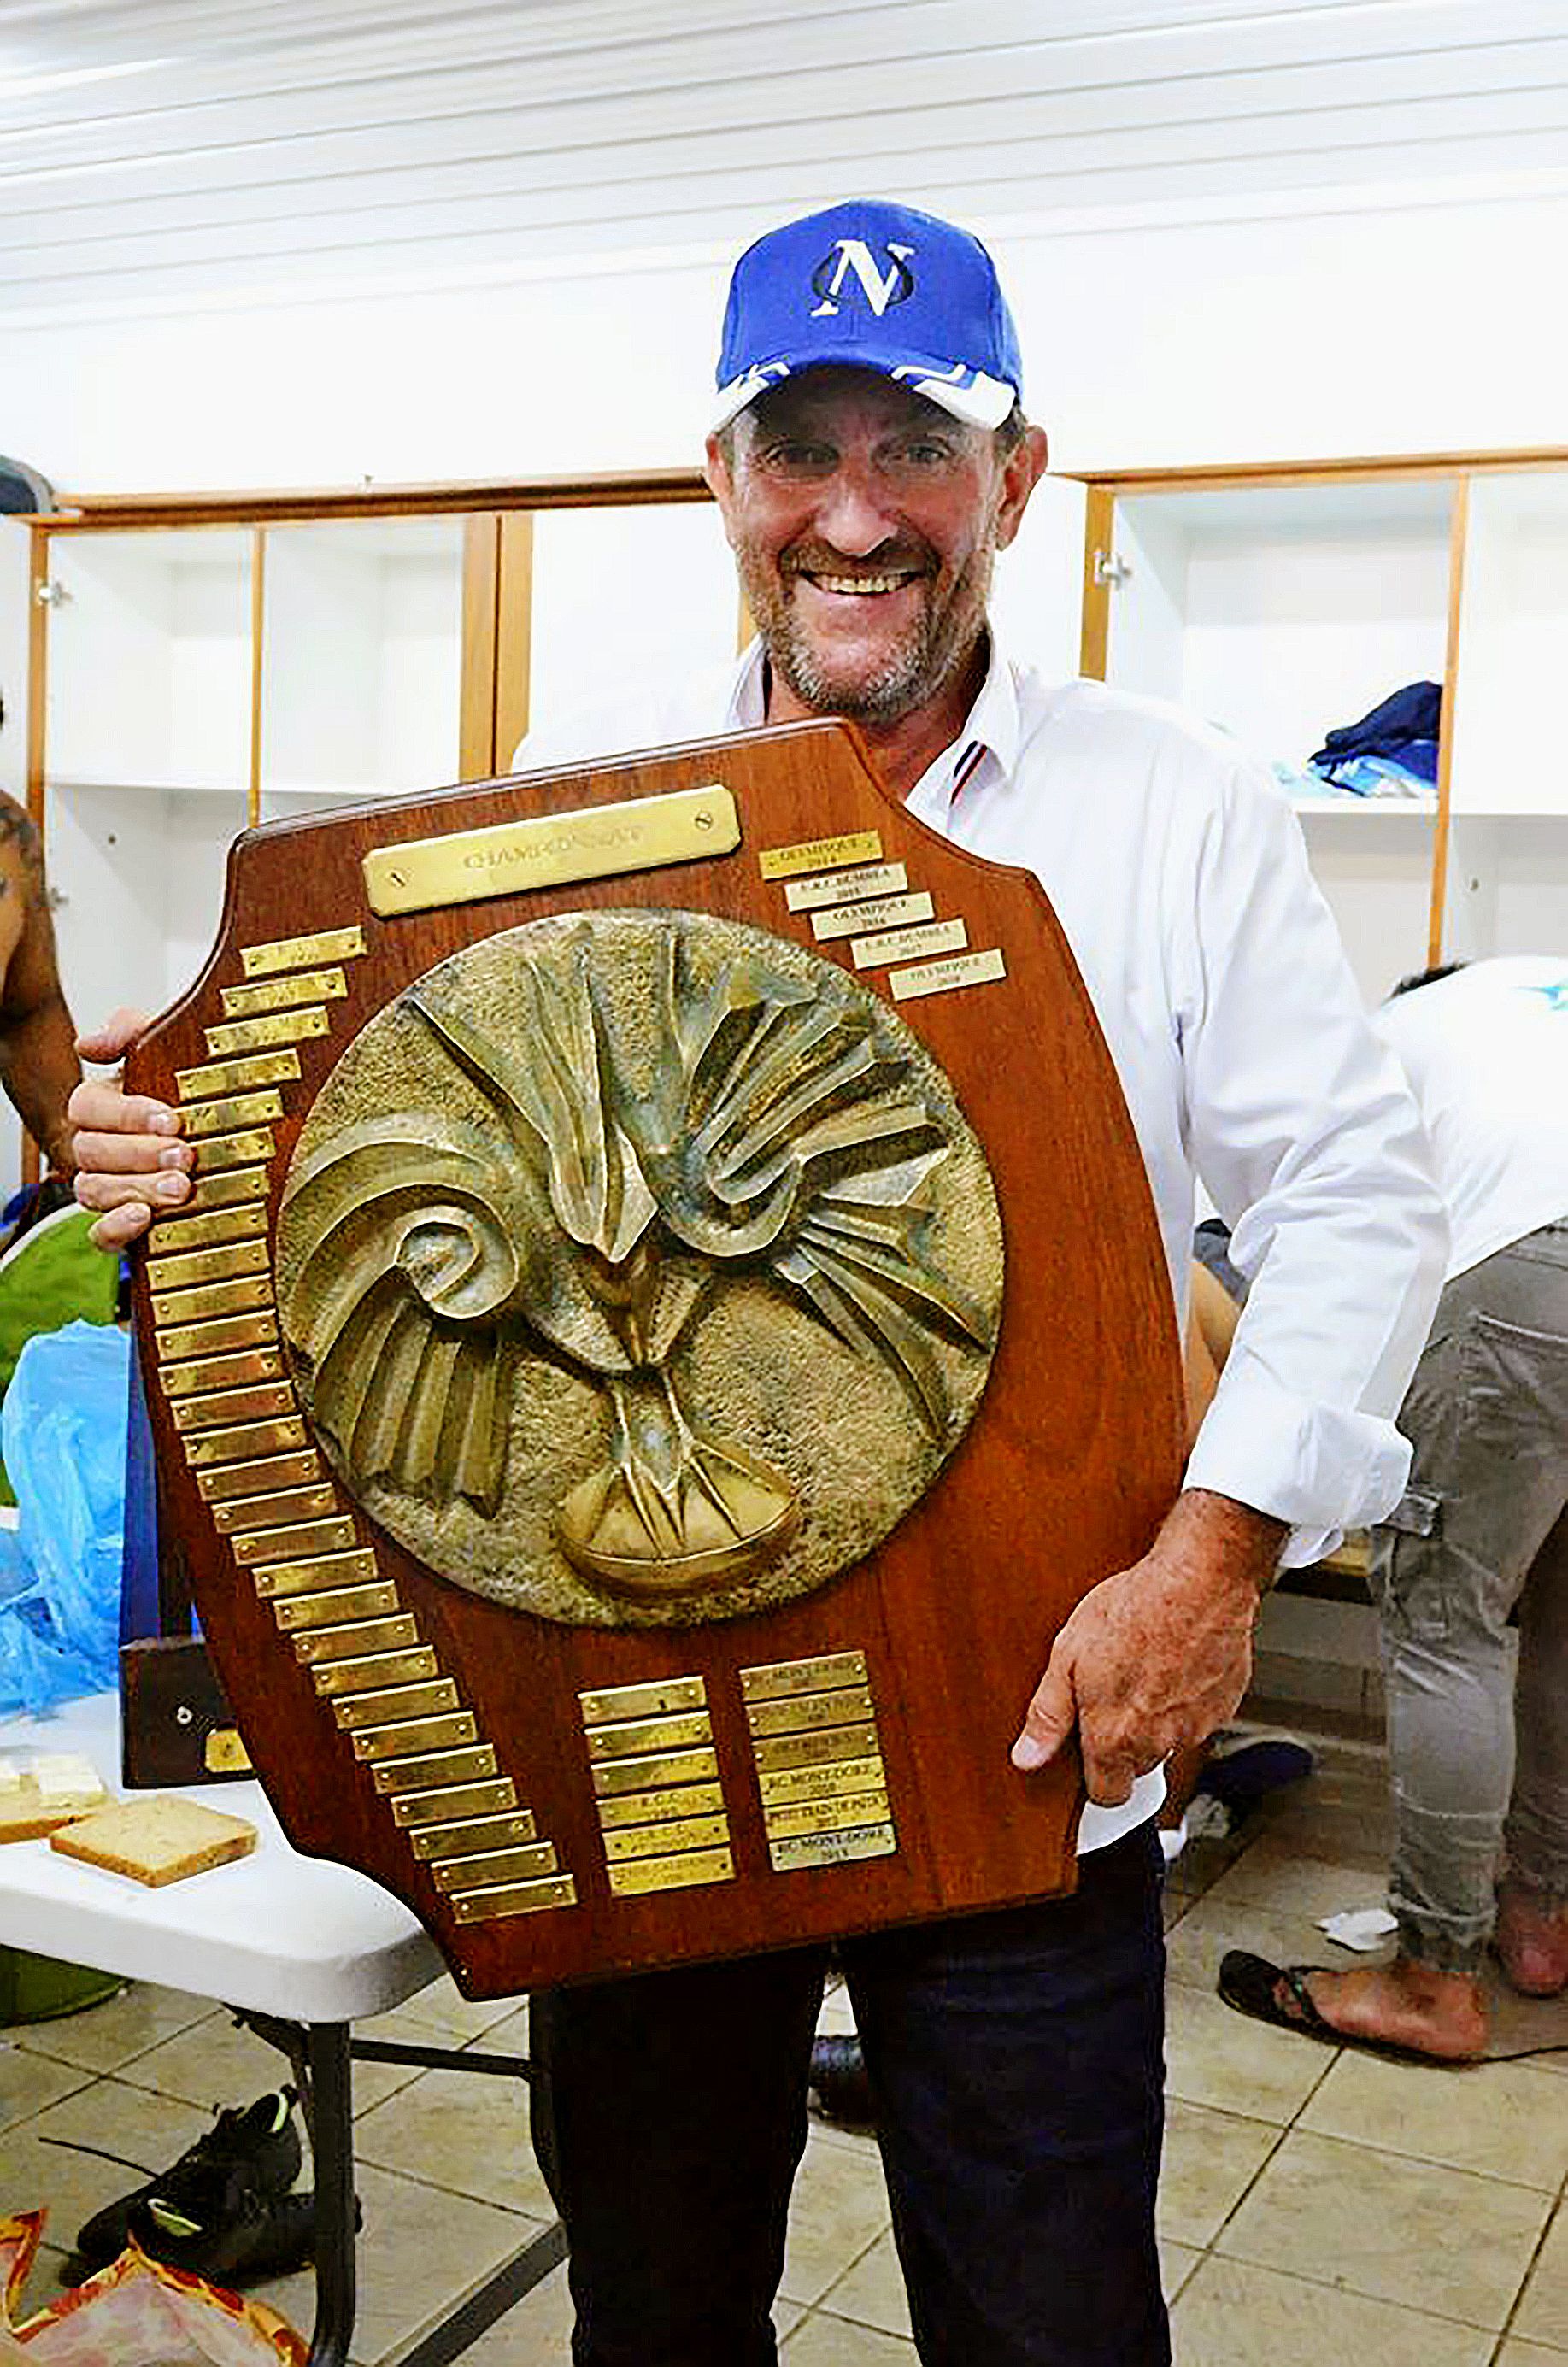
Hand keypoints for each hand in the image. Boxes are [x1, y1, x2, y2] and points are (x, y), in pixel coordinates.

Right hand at [68, 1009, 191, 1249]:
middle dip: (139, 1153)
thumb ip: (133, 1033)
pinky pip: (100, 1235)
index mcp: (107, 1106)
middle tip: (186, 1155)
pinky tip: (144, 1218)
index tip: (171, 1118)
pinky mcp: (124, 1226)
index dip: (125, 1113)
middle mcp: (101, 1149)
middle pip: (89, 1151)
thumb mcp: (177, 1051)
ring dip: (135, 1188)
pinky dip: (116, 1227)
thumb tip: (87, 1044)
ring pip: (93, 1190)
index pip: (87, 1106)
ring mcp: (109, 1189)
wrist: (246, 1147)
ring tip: (181, 1188)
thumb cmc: (203, 1095)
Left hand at [1011, 1490, 1282, 1805]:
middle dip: (1126, 1743)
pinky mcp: (1226, 1705)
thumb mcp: (1068, 1655)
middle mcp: (1159, 1742)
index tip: (1090, 1754)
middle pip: (1138, 1767)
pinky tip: (1176, 1663)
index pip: (1107, 1795)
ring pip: (1172, 1741)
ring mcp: (1197, 1726)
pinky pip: (1201, 1717)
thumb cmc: (1133, 1610)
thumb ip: (1048, 1714)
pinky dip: (1189, 1700)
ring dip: (1159, 1721)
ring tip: (1146, 1671)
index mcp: (1115, 1738)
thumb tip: (1026, 1757)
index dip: (1095, 1778)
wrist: (1198, 1581)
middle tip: (1115, 1695)